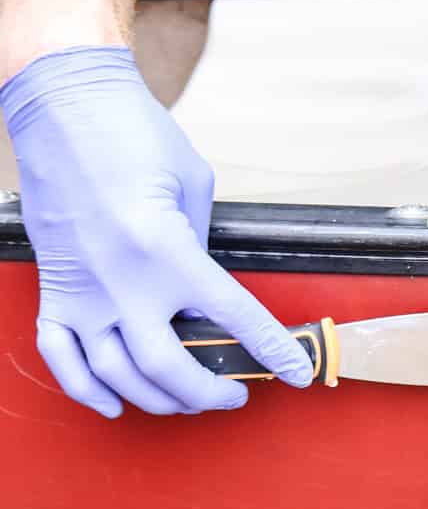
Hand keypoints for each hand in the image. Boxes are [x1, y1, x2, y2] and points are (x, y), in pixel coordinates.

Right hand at [2, 47, 314, 417]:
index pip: (233, 318)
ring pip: (118, 375)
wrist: (65, 105)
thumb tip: (206, 292)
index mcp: (167, 249)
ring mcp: (82, 290)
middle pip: (170, 369)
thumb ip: (201, 244)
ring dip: (159, 399)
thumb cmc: (133, 133)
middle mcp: (122, 280)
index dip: (271, 350)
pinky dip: (86, 390)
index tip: (294, 372)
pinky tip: (114, 403)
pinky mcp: (53, 288)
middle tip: (235, 394)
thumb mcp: (193, 184)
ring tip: (187, 399)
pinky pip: (61, 357)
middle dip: (211, 393)